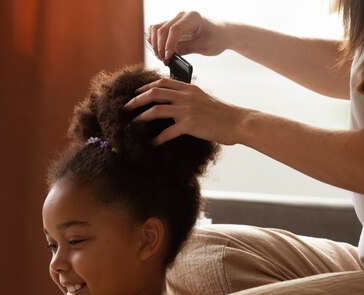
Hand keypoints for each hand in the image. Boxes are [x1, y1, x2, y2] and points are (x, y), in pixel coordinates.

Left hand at [124, 77, 244, 145]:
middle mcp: (186, 96)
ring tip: (133, 123)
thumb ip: (189, 97)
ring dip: (141, 116)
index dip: (146, 86)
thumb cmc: (222, 113)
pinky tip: (152, 143)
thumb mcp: (204, 98)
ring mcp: (187, 110)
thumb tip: (175, 102)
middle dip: (137, 99)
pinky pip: (168, 132)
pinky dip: (158, 138)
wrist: (237, 122)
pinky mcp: (190, 124)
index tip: (136, 92)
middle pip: (154, 92)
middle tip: (126, 107)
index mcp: (189, 88)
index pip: (162, 82)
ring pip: (157, 109)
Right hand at [148, 11, 228, 62]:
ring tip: (162, 57)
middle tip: (165, 61)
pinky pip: (156, 31)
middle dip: (160, 47)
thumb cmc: (217, 38)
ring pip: (156, 29)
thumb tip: (171, 55)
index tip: (168, 58)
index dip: (168, 45)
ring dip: (155, 44)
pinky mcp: (171, 26)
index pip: (174, 30)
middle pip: (162, 29)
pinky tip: (160, 51)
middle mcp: (182, 16)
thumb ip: (187, 48)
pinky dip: (154, 41)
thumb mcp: (205, 46)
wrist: (221, 34)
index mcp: (193, 17)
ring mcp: (175, 20)